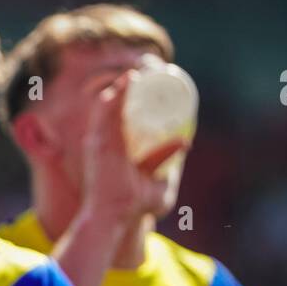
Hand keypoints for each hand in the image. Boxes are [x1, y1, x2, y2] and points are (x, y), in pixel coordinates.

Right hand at [80, 70, 188, 223]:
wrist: (114, 218)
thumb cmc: (132, 205)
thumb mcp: (158, 183)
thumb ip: (166, 162)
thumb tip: (186, 142)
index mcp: (113, 143)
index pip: (121, 110)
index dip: (132, 91)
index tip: (152, 77)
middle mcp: (104, 137)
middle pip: (118, 100)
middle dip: (134, 81)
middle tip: (153, 68)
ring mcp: (100, 138)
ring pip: (112, 101)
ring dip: (127, 82)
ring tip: (145, 68)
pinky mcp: (100, 142)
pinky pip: (107, 111)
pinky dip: (118, 94)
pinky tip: (131, 79)